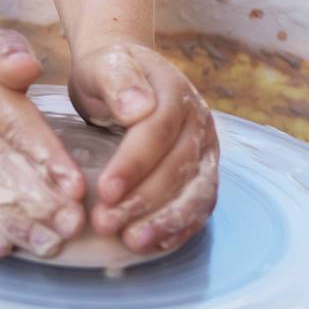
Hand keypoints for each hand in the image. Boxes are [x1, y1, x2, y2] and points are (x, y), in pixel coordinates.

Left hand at [69, 40, 218, 254]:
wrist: (125, 75)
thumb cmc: (108, 72)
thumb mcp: (103, 64)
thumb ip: (117, 80)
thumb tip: (139, 108)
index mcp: (174, 90)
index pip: (157, 132)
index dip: (133, 164)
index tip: (105, 190)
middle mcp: (198, 120)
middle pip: (177, 167)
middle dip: (143, 200)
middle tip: (105, 223)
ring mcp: (206, 148)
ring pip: (196, 192)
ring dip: (165, 221)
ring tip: (132, 241)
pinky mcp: (204, 172)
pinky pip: (200, 205)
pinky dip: (180, 227)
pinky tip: (155, 243)